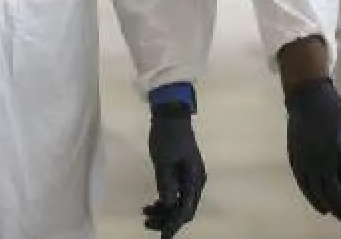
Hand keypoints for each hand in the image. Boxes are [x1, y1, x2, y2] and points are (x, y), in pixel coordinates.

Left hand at [143, 105, 205, 236]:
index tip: (162, 237)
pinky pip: (177, 193)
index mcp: (194, 179)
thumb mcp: (163, 161)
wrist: (171, 113)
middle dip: (167, 219)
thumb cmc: (167, 136)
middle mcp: (196, 180)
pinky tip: (153, 203)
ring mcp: (191, 175)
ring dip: (164, 211)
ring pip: (180, 202)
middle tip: (146, 223)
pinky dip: (165, 200)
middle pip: (184, 209)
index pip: (185, 210)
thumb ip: (166, 184)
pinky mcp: (183, 170)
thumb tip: (167, 205)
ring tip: (145, 213)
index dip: (173, 225)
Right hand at [285, 78, 340, 223]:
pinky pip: (304, 185)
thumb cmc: (336, 111)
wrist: (307, 98)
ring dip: (331, 207)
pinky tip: (322, 207)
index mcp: (340, 149)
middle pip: (334, 192)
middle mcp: (322, 158)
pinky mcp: (296, 160)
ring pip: (318, 192)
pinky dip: (313, 199)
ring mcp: (307, 160)